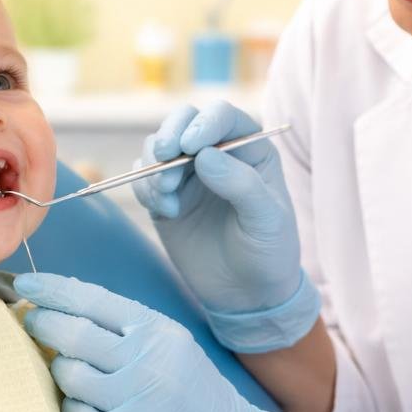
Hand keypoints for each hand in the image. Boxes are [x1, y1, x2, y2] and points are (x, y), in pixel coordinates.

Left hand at [16, 272, 320, 411]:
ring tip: (74, 377)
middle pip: (73, 333)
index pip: (93, 299)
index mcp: (157, 331)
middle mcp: (146, 359)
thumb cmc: (193, 394)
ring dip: (62, 374)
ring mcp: (135, 399)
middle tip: (33, 322)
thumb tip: (65, 307)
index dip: (54, 289)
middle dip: (43, 324)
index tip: (27, 282)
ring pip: (68, 374)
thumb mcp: (171, 347)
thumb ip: (126, 329)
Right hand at [133, 101, 319, 351]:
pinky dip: (144, 187)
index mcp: (250, 150)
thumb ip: (241, 184)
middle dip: (169, 135)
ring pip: (157, 146)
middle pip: (183, 121)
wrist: (247, 294)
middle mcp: (216, 154)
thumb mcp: (267, 220)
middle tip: (165, 158)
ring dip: (155, 166)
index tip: (190, 146)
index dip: (204, 123)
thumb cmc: (269, 252)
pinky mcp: (165, 197)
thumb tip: (204, 155)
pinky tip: (167, 212)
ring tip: (168, 198)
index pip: (223, 117)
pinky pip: (142, 177)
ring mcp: (188, 175)